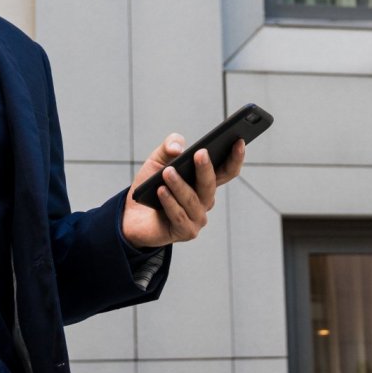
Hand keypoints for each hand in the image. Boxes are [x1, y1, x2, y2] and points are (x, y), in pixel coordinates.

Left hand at [120, 133, 244, 250]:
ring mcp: (197, 218)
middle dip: (206, 168)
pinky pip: (178, 215)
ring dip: (179, 185)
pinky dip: (169, 202)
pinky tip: (161, 191)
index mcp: (205, 182)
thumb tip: (177, 148)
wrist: (132, 214)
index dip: (235, 157)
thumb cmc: (150, 186)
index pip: (227, 170)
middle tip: (200, 153)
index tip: (239, 141)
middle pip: (210, 184)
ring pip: (192, 200)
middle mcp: (206, 200)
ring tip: (168, 172)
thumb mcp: (158, 160)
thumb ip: (169, 146)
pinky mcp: (185, 231)